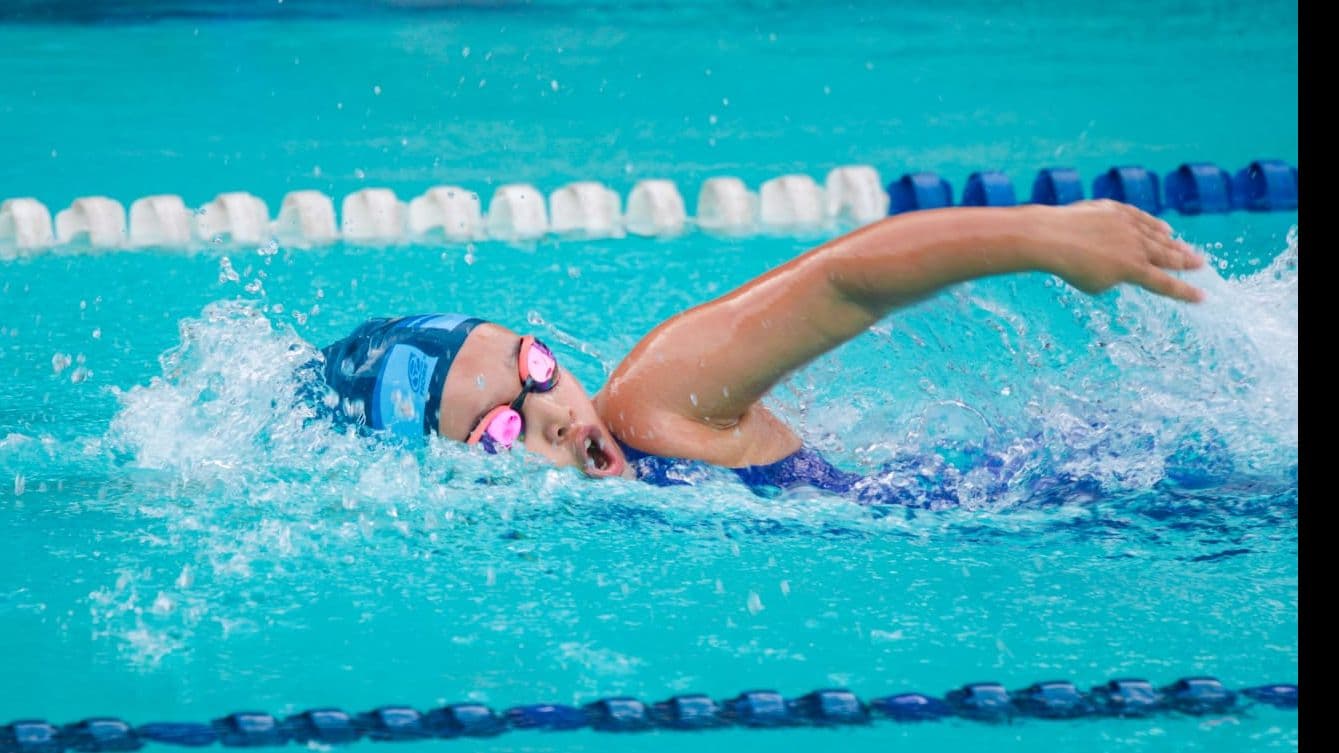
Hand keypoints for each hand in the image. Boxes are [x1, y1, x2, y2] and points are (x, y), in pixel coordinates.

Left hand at [1043, 200, 1205, 302]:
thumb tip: (1124, 268)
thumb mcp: (1097, 284)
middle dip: (1186, 261)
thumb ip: (1116, 277)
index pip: (1165, 284)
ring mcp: (1128, 225)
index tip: (1202, 296)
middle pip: (1167, 256)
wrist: (1052, 236)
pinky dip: (1154, 225)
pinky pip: (1141, 218)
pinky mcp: (1116, 210)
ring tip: (1186, 249)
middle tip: (1201, 263)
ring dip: (1173, 244)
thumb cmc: (1070, 267)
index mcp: (1134, 269)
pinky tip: (1163, 228)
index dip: (1184, 291)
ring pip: (1157, 236)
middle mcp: (1137, 246)